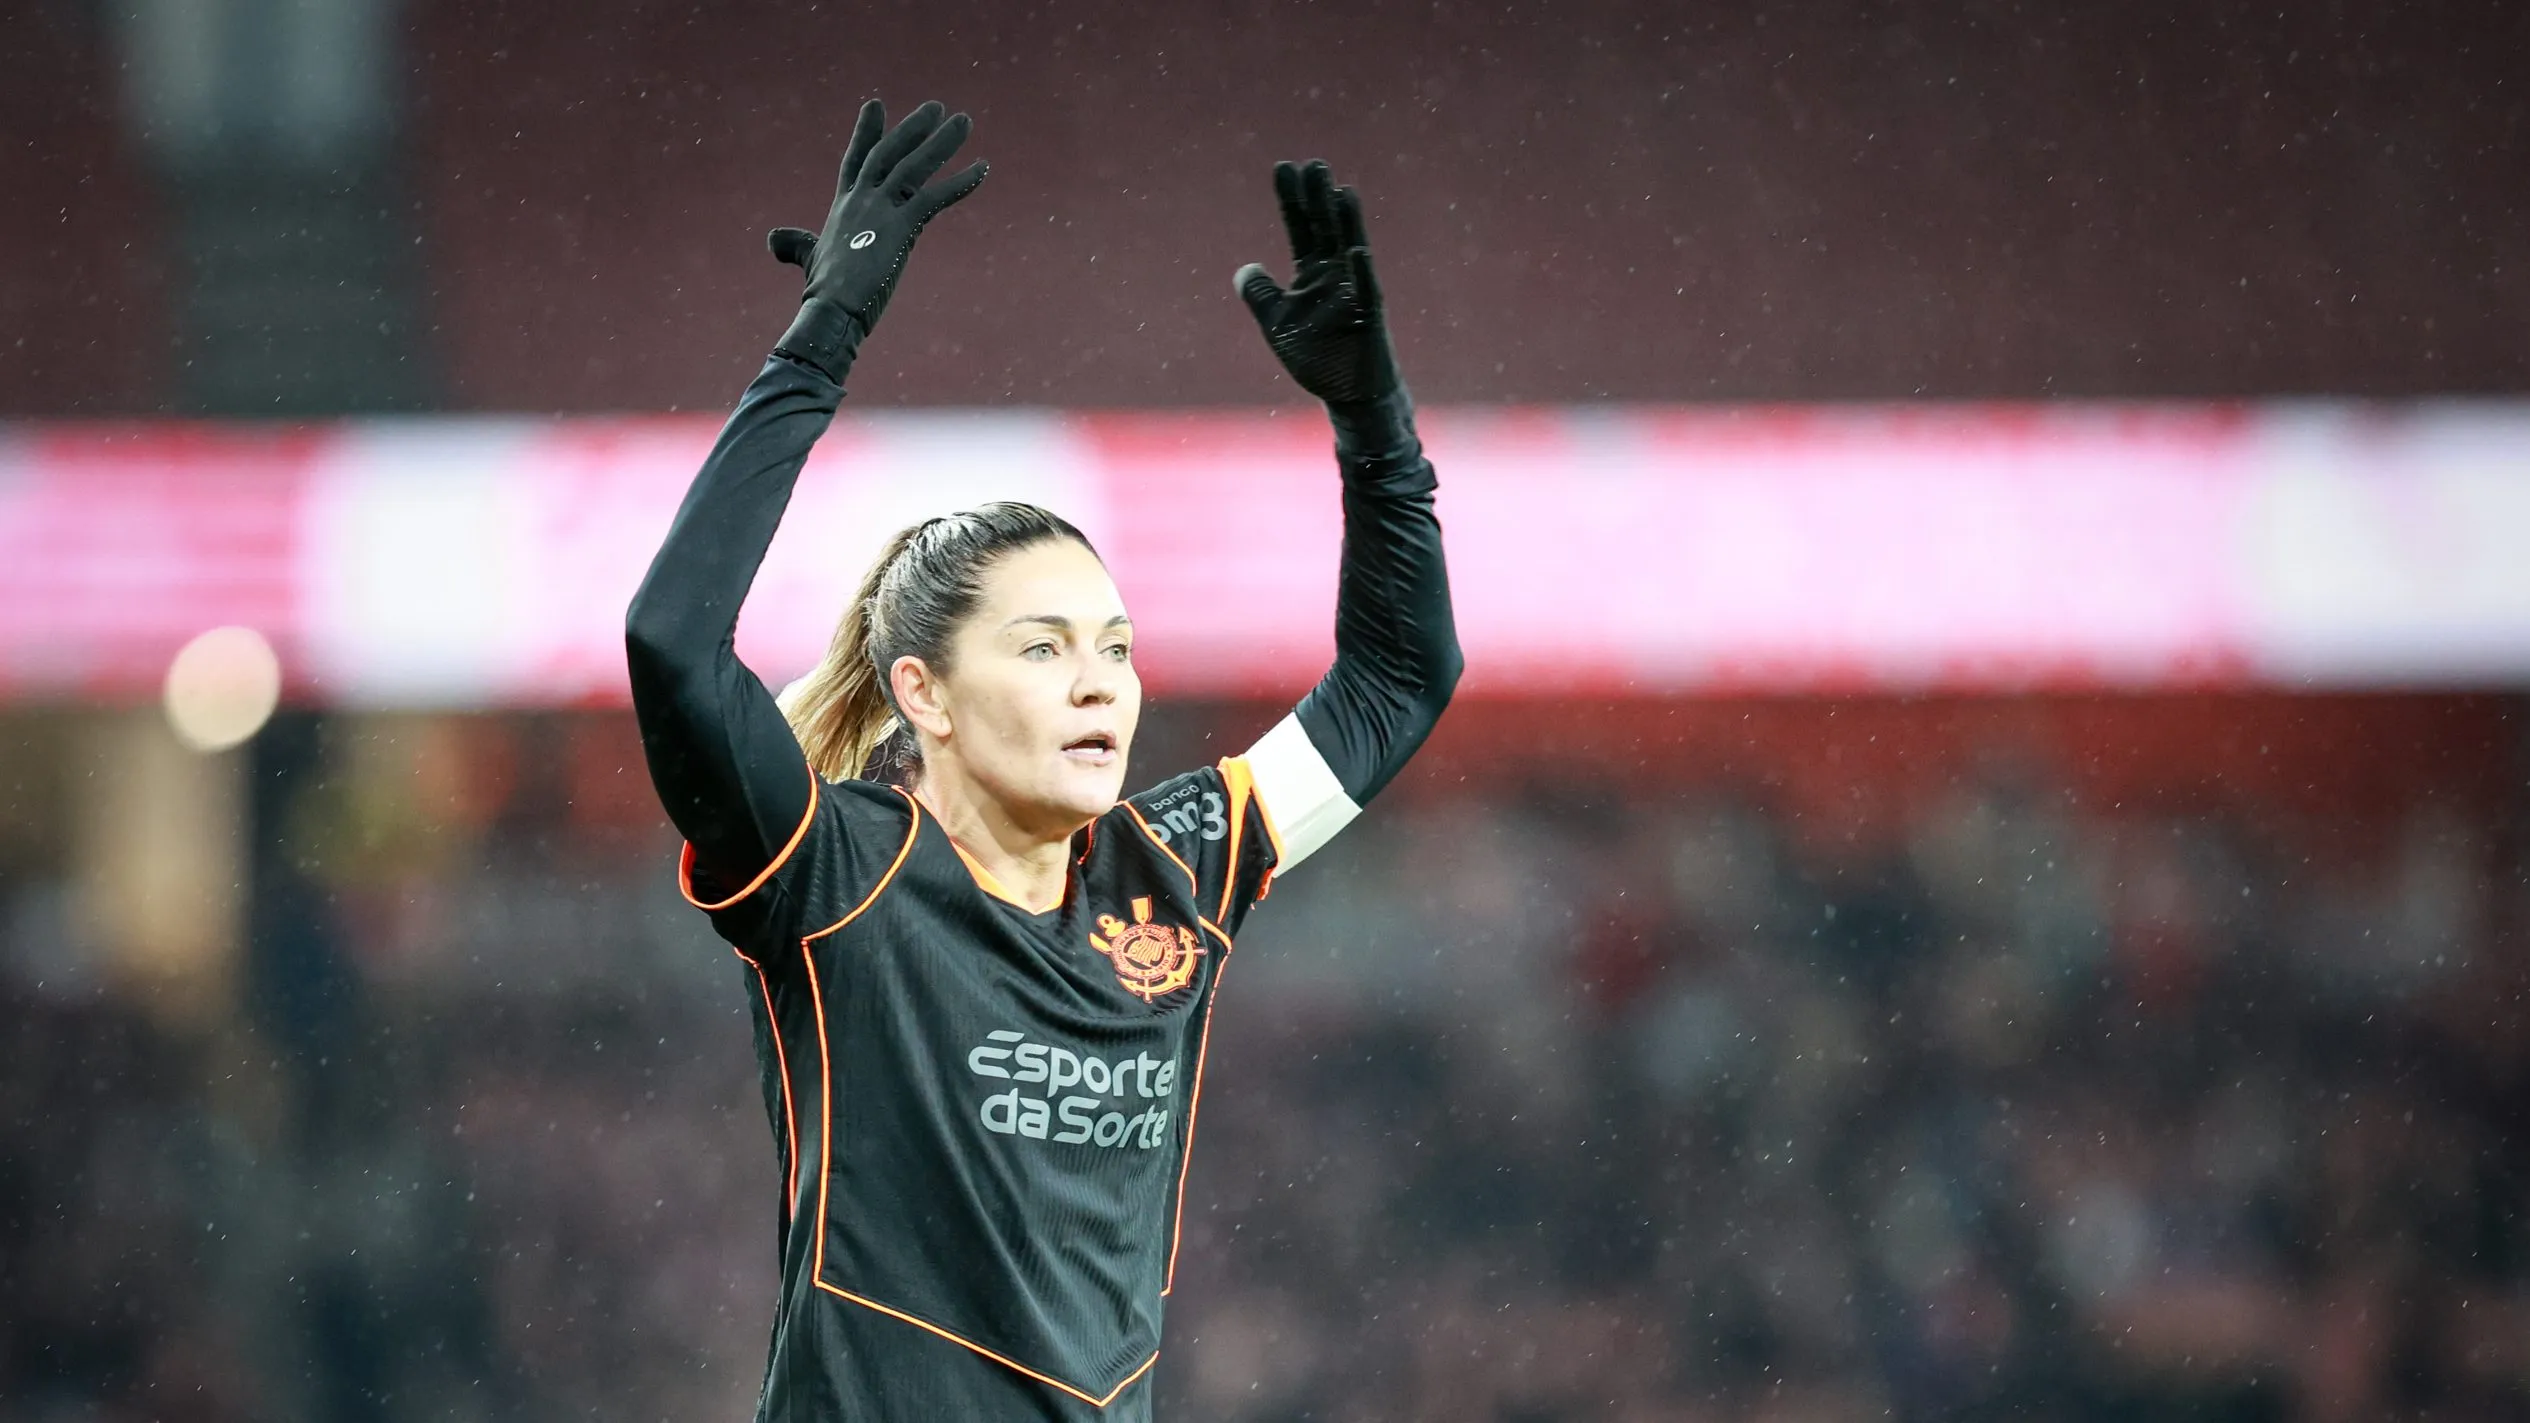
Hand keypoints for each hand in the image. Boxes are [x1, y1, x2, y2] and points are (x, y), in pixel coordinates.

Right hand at [769, 99, 986, 334]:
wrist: (830, 310)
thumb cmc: (821, 293)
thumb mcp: (806, 260)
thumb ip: (795, 245)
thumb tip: (774, 240)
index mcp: (843, 206)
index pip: (857, 159)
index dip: (867, 132)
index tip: (876, 105)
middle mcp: (861, 200)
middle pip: (889, 152)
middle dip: (912, 128)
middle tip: (936, 106)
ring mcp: (880, 210)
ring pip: (915, 166)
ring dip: (943, 142)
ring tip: (964, 121)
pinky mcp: (900, 227)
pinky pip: (935, 197)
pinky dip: (961, 182)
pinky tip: (982, 167)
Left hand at [1234, 160, 1400, 406]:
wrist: (1349, 393)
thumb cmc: (1318, 358)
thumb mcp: (1277, 325)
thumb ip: (1260, 296)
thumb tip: (1245, 269)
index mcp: (1310, 274)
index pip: (1299, 228)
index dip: (1291, 200)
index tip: (1283, 167)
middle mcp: (1334, 275)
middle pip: (1324, 229)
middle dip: (1317, 199)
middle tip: (1312, 164)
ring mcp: (1353, 293)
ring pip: (1349, 249)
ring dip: (1345, 222)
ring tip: (1339, 190)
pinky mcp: (1368, 318)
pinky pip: (1365, 293)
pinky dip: (1360, 273)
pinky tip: (1356, 251)